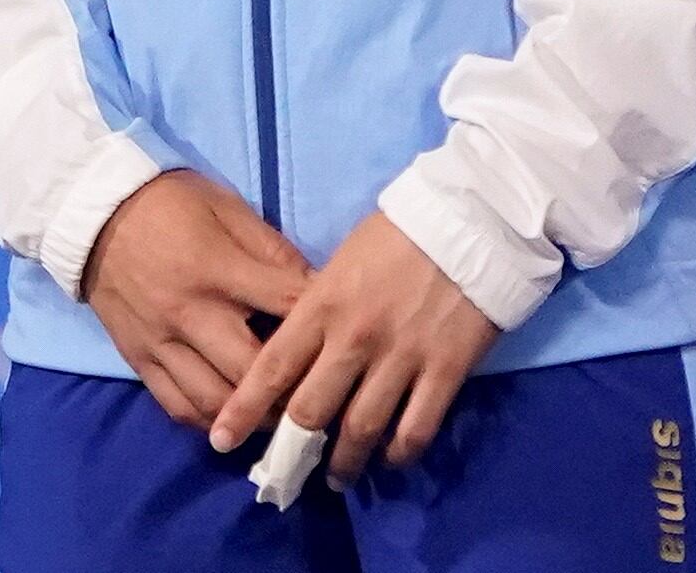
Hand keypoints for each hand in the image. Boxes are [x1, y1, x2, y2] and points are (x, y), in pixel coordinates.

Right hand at [82, 170, 310, 436]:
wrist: (94, 212)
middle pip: (252, 370)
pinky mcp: (140, 359)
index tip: (346, 338)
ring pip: (216, 401)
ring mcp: (162, 342)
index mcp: (218, 269)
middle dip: (291, 390)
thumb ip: (271, 250)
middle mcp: (191, 313)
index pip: (285, 307)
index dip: (321, 324)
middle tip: (319, 396)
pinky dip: (210, 421)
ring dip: (253, 418)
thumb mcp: (227, 207)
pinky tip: (232, 421)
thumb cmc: (170, 203)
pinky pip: (178, 405)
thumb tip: (314, 287)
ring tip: (280, 419)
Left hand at [212, 209, 502, 482]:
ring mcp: (401, 358)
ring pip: (361, 429)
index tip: (222, 438)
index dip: (243, 409)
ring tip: (337, 477)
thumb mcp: (344, 259)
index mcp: (322, 304)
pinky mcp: (445, 371)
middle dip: (292, 448)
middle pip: (311, 411)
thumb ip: (320, 304)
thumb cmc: (401, 231)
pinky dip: (399, 452)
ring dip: (345, 462)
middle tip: (284, 470)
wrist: (474, 218)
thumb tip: (305, 346)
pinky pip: (415, 429)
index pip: (271, 367)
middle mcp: (354, 338)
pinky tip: (391, 457)